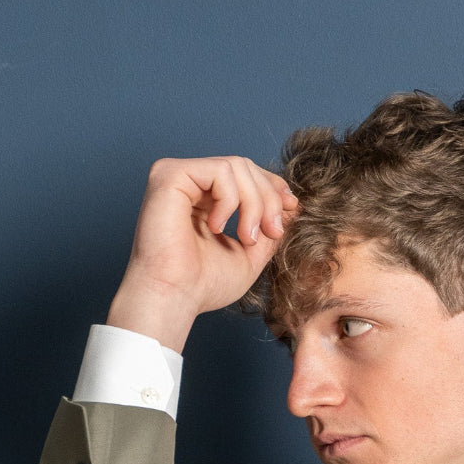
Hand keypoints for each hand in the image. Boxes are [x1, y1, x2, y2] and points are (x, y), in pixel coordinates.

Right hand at [107, 156, 299, 351]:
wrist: (175, 296)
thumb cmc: (204, 285)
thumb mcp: (250, 256)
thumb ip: (268, 229)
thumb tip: (291, 204)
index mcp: (205, 199)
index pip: (245, 175)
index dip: (273, 187)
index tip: (293, 208)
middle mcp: (190, 183)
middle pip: (245, 167)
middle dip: (269, 198)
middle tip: (273, 232)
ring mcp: (178, 175)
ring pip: (237, 166)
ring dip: (254, 204)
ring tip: (247, 237)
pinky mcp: (169, 174)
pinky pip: (220, 171)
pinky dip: (230, 200)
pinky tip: (216, 227)